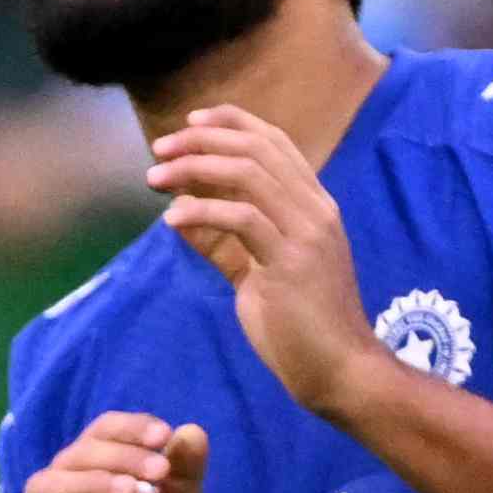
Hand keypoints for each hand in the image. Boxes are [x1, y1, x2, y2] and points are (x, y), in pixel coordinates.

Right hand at [0, 413, 206, 492]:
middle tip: (157, 472)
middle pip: (75, 455)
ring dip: (87, 482)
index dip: (129, 428)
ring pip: (45, 486)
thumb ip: (183, 481)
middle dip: (119, 456)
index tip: (164, 436)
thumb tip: (192, 430)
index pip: (101, 433)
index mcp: (97, 476)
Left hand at [148, 104, 383, 410]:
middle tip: (159, 149)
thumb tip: (181, 214)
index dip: (232, 123)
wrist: (338, 369)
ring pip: (248, 174)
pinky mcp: (292, 261)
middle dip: (201, 141)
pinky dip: (202, 211)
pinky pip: (242, 219)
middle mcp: (316, 208)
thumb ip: (223, 243)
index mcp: (313, 205)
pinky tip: (172, 219)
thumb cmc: (298, 325)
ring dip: (194, 169)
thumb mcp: (254, 274)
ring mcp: (308, 232)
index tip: (190, 123)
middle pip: (256, 148)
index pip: (274, 142)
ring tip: (155, 178)